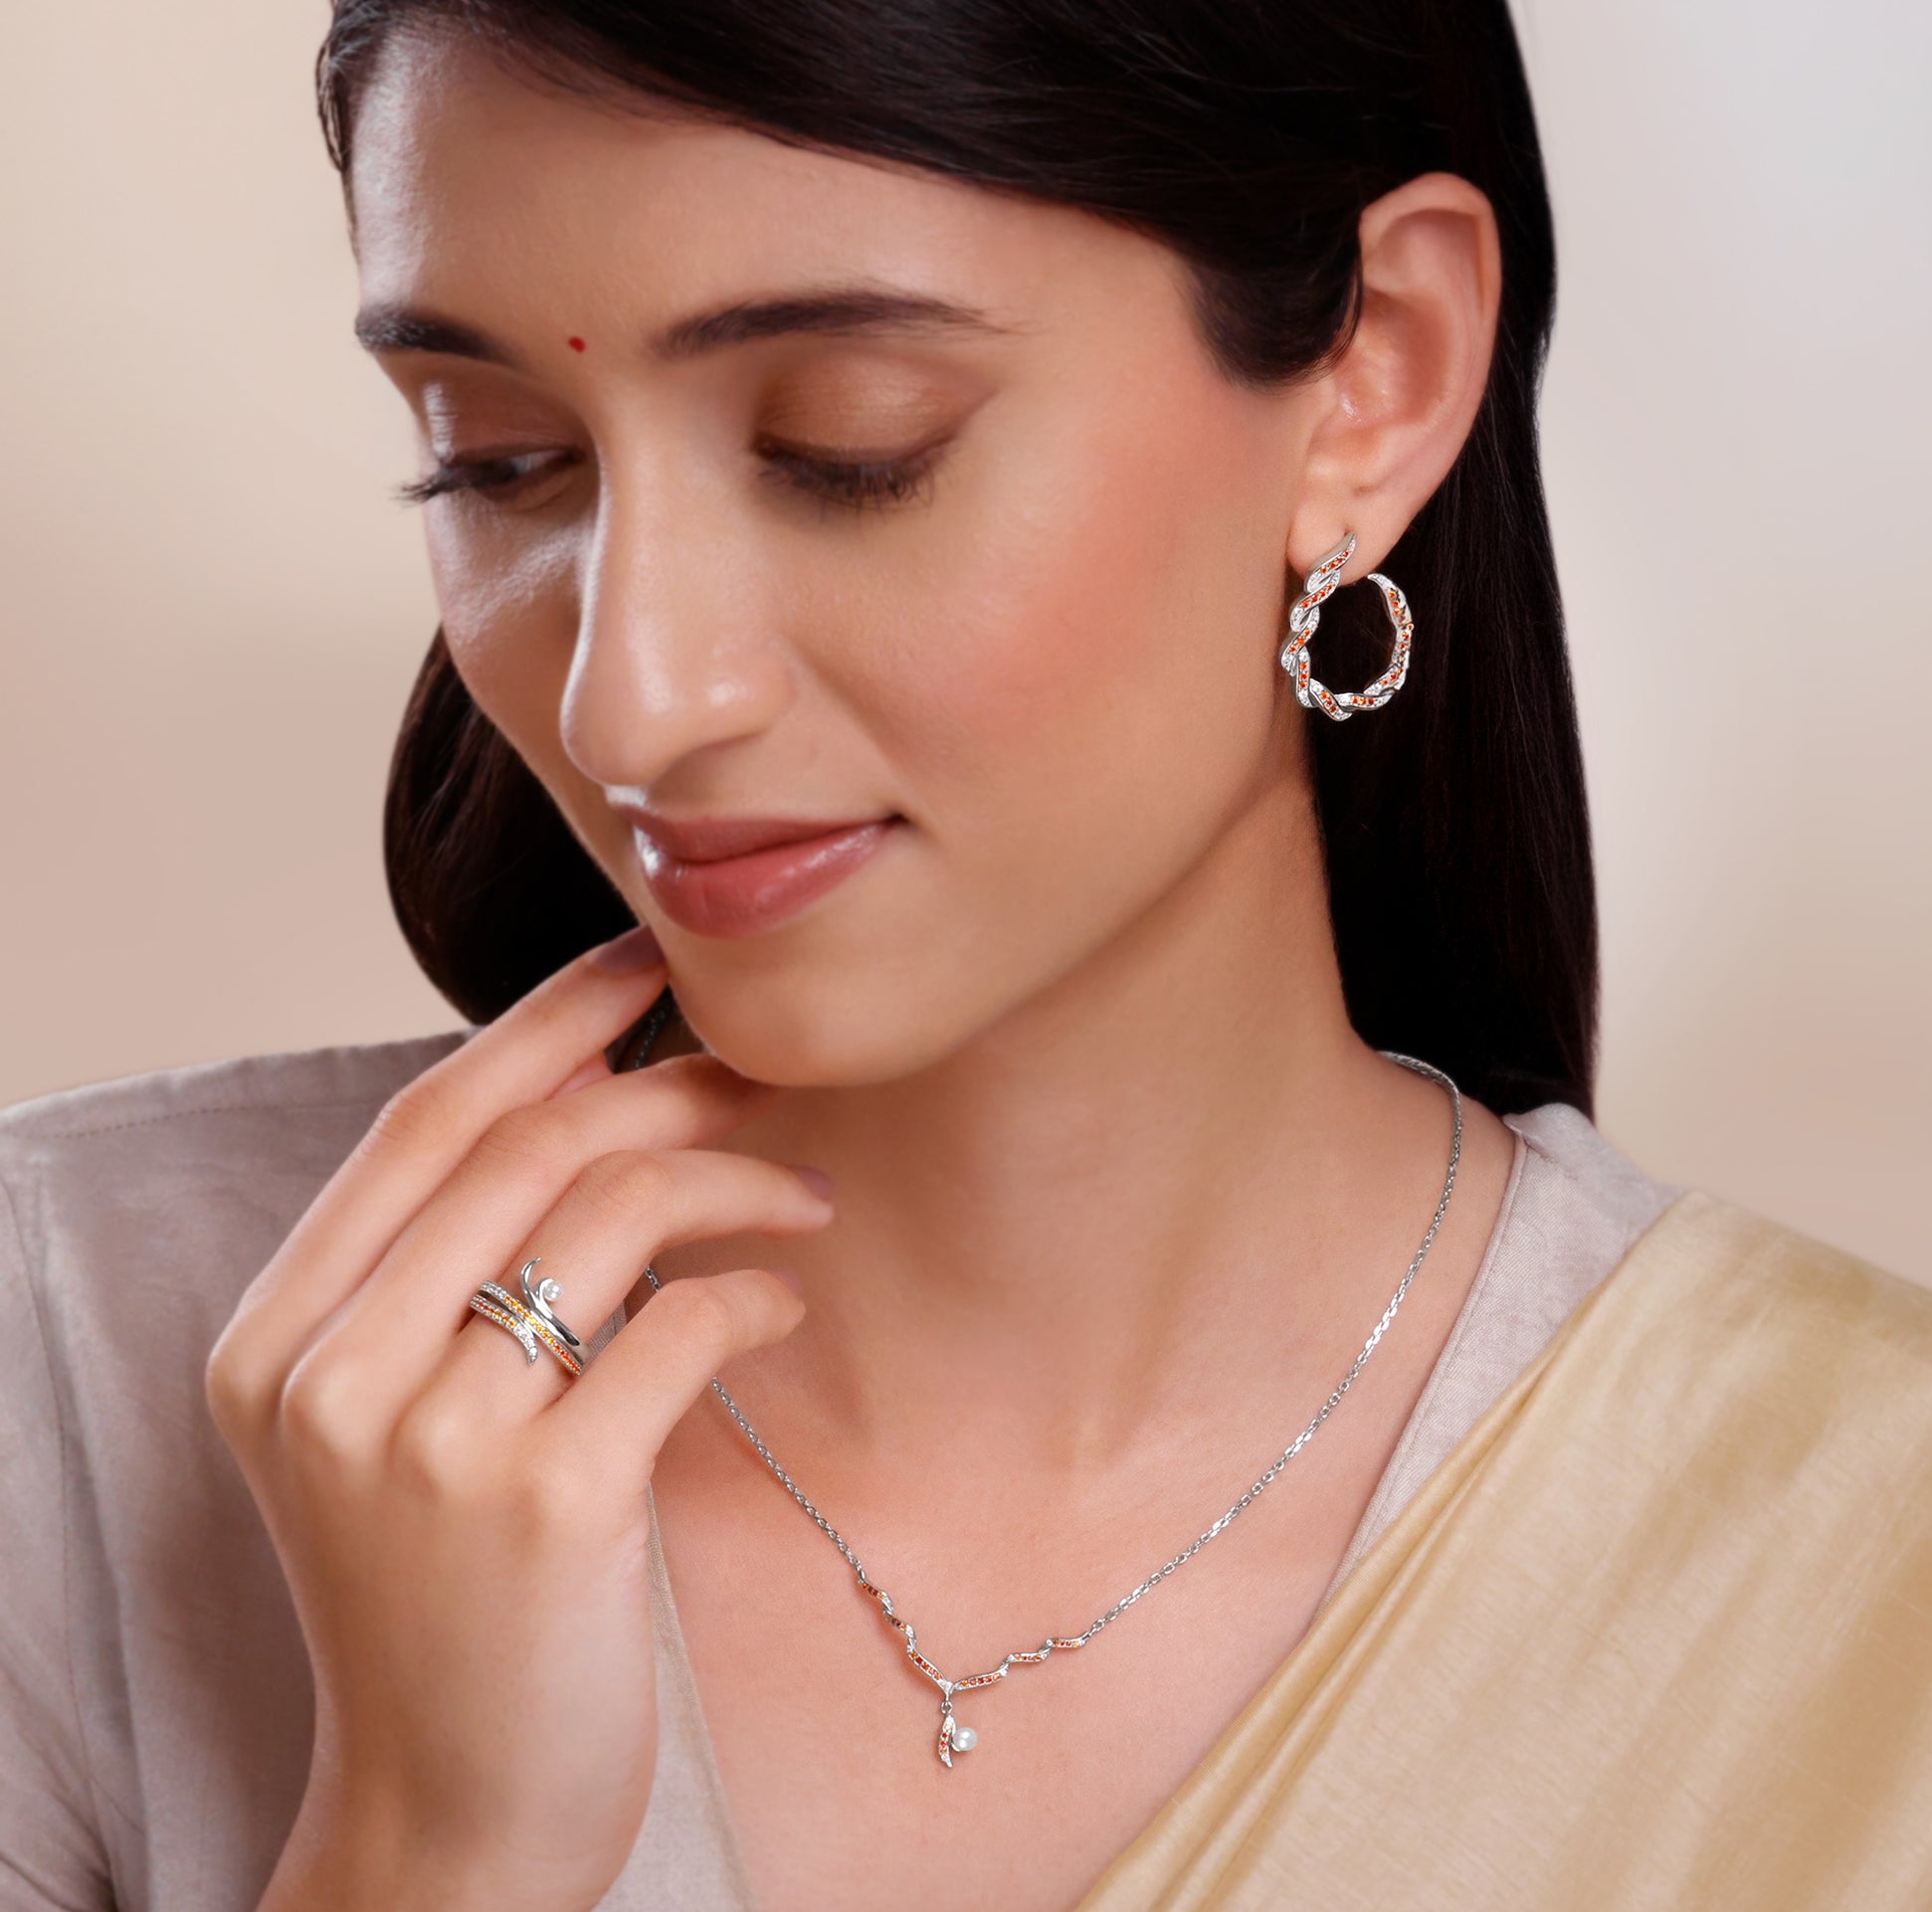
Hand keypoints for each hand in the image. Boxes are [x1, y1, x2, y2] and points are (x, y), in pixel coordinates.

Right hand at [204, 928, 831, 1911]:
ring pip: (612, 1212)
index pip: (426, 1120)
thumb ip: (441, 1281)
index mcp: (279, 1338)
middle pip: (529, 1144)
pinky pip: (681, 1325)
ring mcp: (431, 1440)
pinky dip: (753, 1296)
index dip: (546, 1021)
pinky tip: (784, 1307)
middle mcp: (331, 1374)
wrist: (446, 1813)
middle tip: (765, 1076)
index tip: (643, 964)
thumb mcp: (392, 1430)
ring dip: (734, 1179)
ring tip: (805, 1196)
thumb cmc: (444, 1601)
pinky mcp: (545, 1504)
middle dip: (667, 1084)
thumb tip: (591, 1103)